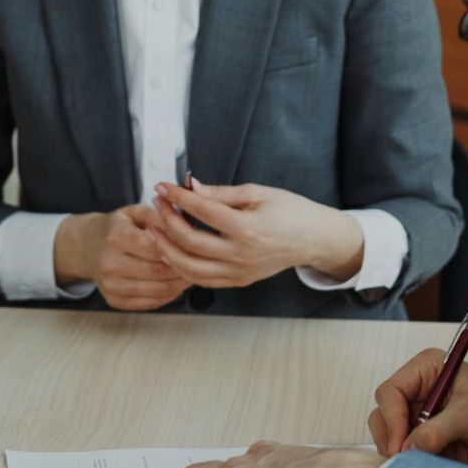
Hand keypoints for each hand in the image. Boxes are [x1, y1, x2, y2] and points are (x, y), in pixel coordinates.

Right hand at [54, 206, 189, 310]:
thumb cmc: (116, 228)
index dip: (179, 248)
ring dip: (180, 284)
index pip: (156, 247)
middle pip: (158, 272)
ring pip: (158, 290)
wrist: (87, 247)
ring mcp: (110, 286)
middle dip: (184, 268)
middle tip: (201, 262)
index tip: (196, 246)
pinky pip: (152, 303)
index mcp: (116, 237)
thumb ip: (160, 216)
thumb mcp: (134, 212)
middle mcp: (109, 263)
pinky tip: (177, 284)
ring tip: (193, 273)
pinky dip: (169, 295)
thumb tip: (186, 225)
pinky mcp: (115, 301)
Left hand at [144, 182, 364, 289]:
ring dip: (166, 248)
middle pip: (190, 241)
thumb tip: (190, 187)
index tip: (163, 186)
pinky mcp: (239, 281)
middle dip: (167, 221)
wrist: (314, 239)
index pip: (202, 211)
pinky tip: (170, 250)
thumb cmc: (290, 211)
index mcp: (249, 228)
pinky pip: (202, 279)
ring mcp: (240, 272)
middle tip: (156, 204)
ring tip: (153, 230)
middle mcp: (242, 255)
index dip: (178, 197)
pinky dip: (182, 266)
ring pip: (190, 267)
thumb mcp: (258, 193)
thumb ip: (220, 193)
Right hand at [369, 349, 467, 467]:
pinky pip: (411, 454)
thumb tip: (408, 447)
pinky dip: (413, 464)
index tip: (400, 443)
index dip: (391, 418)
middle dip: (391, 437)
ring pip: (394, 437)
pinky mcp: (434, 442)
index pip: (390, 392)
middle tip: (403, 459)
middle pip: (384, 414)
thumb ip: (437, 430)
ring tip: (419, 464)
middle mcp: (422, 393)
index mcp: (428, 370)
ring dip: (401, 452)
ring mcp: (426, 419)